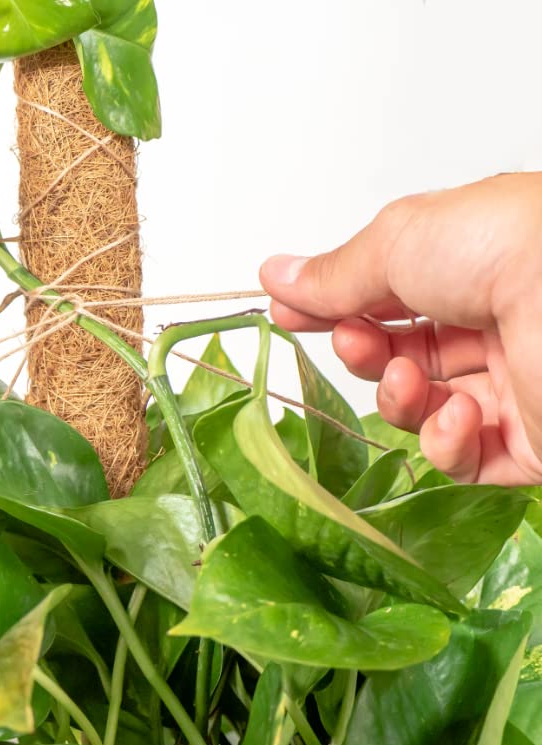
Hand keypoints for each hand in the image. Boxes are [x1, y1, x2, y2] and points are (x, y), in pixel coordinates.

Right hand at [259, 172, 541, 486]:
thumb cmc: (511, 245)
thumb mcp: (400, 241)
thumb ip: (335, 273)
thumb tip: (274, 276)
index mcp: (470, 265)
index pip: (384, 296)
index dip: (331, 307)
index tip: (285, 315)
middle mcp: (493, 322)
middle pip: (398, 354)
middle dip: (361, 351)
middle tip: (350, 341)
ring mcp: (513, 384)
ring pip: (423, 408)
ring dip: (399, 397)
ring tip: (406, 378)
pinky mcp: (532, 442)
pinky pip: (465, 457)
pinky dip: (446, 441)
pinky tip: (460, 414)